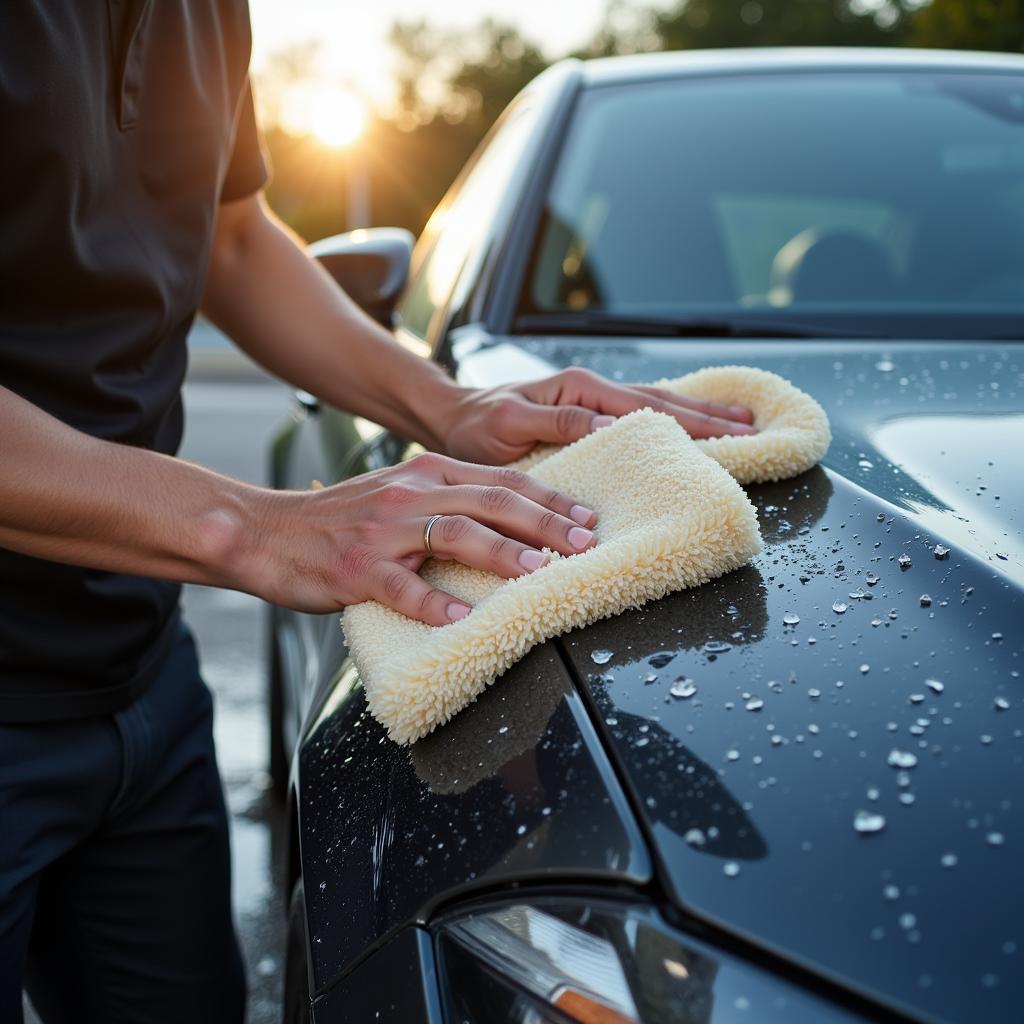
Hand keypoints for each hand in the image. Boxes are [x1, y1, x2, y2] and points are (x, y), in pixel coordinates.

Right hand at [250, 453, 596, 623]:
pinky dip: (432, 603)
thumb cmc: (343, 521)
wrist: (270, 531)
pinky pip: (401, 586)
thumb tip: (512, 525)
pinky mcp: (357, 569)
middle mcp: (409, 493)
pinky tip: (460, 619)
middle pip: (490, 502)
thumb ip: (448, 501)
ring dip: (502, 553)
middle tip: (583, 544)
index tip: (586, 517)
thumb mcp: (400, 496)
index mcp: (425, 473)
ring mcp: (383, 530)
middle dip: (544, 523)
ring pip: (454, 534)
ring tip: (538, 572)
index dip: (548, 498)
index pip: (501, 480)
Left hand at [438, 367, 755, 464]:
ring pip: (657, 404)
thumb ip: (557, 425)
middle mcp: (592, 390)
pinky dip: (672, 416)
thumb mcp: (509, 425)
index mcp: (579, 390)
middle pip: (662, 402)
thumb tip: (609, 424)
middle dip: (709, 415)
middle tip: (755, 427)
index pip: (645, 408)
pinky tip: (695, 423)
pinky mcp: (590, 412)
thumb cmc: (478, 427)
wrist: (455, 417)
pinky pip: (640, 412)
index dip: (690, 421)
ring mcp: (594, 400)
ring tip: (742, 420)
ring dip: (699, 413)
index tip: (731, 432)